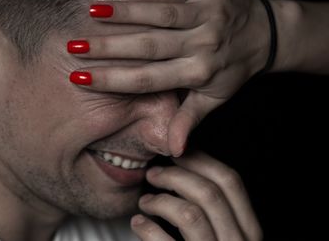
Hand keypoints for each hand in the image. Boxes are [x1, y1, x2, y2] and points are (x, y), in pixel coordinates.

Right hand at [68, 0, 270, 155]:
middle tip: (74, 46)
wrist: (269, 35)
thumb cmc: (235, 69)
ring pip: (163, 13)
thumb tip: (171, 150)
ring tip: (93, 13)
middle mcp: (202, 43)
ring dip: (127, 12)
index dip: (113, 79)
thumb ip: (189, 120)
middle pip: (149, 46)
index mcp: (198, 72)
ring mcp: (208, 13)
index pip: (148, 79)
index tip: (81, 78)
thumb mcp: (214, 98)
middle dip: (109, 47)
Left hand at [130, 152, 261, 240]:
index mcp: (248, 230)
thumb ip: (215, 208)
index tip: (176, 154)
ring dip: (160, 201)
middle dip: (176, 176)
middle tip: (153, 173)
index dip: (201, 160)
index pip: (231, 182)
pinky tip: (138, 223)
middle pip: (210, 193)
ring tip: (145, 201)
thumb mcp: (223, 232)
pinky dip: (147, 229)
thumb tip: (188, 166)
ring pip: (190, 214)